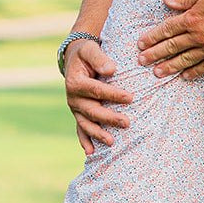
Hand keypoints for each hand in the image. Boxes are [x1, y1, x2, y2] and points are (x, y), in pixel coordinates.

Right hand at [63, 37, 131, 155]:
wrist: (74, 59)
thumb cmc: (86, 53)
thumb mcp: (90, 50)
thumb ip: (100, 58)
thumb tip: (112, 70)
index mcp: (75, 82)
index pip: (96, 90)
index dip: (113, 94)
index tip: (131, 97)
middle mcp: (72, 98)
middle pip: (92, 111)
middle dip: (109, 118)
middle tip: (127, 123)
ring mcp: (75, 108)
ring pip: (86, 124)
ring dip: (98, 134)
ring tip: (111, 142)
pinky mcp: (78, 114)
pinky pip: (80, 129)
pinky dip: (85, 141)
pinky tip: (91, 152)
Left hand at [137, 0, 203, 77]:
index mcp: (193, 17)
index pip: (167, 29)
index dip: (152, 37)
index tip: (141, 43)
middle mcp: (199, 35)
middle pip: (172, 46)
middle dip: (154, 54)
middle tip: (141, 61)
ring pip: (185, 59)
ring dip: (169, 66)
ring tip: (157, 73)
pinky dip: (194, 72)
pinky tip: (184, 76)